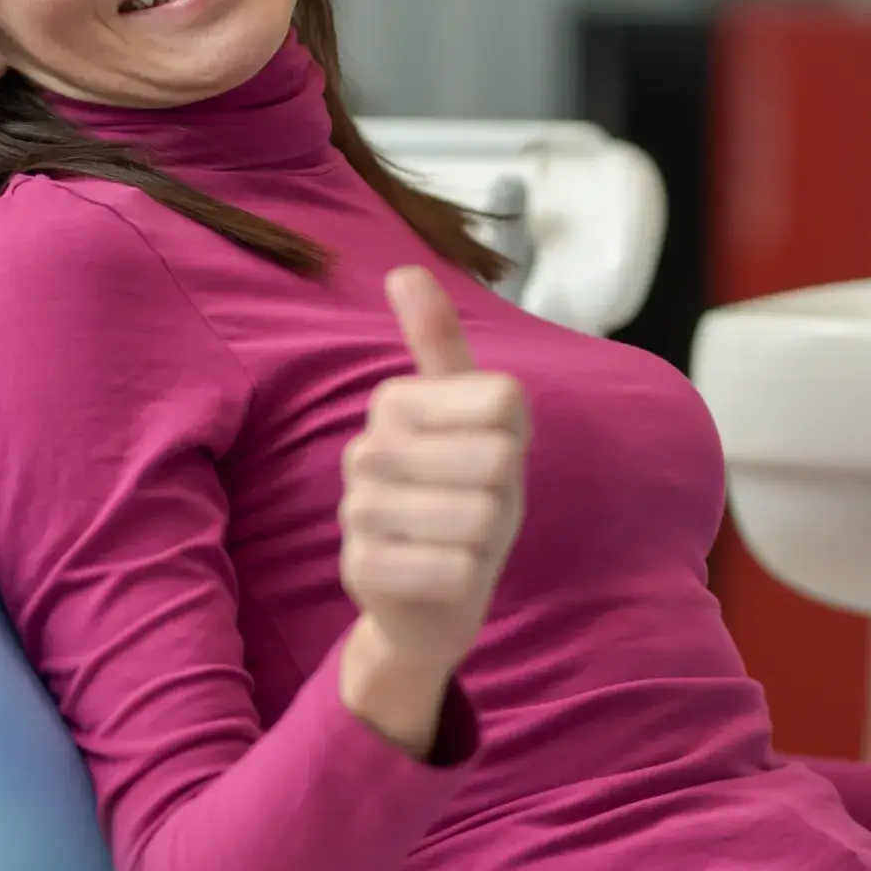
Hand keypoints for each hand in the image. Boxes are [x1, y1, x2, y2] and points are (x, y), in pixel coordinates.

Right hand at [339, 267, 528, 682]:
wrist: (431, 599)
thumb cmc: (464, 496)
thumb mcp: (476, 419)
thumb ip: (444, 345)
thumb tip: (402, 270)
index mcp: (396, 400)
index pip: (502, 402)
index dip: (514, 439)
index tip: (486, 456)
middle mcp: (367, 447)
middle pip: (496, 459)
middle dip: (503, 494)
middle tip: (476, 508)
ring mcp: (356, 509)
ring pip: (478, 515)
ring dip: (487, 539)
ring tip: (461, 541)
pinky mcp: (359, 567)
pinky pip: (451, 566)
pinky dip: (465, 577)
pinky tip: (444, 574)